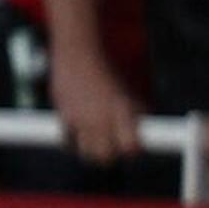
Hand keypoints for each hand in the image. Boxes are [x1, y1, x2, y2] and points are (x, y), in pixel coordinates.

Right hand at [52, 48, 145, 165]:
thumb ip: (135, 114)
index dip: (132, 150)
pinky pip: (68, 142)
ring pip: (87, 153)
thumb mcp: (128, 91)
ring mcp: (81, 118)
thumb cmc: (107, 72)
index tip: (132, 146)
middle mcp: (101, 117)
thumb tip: (144, 135)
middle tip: (111, 147)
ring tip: (94, 141)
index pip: (131, 146)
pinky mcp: (64, 115)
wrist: (79, 51)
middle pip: (106, 156)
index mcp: (123, 109)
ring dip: (91, 150)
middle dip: (110, 155)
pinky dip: (72, 141)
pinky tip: (77, 133)